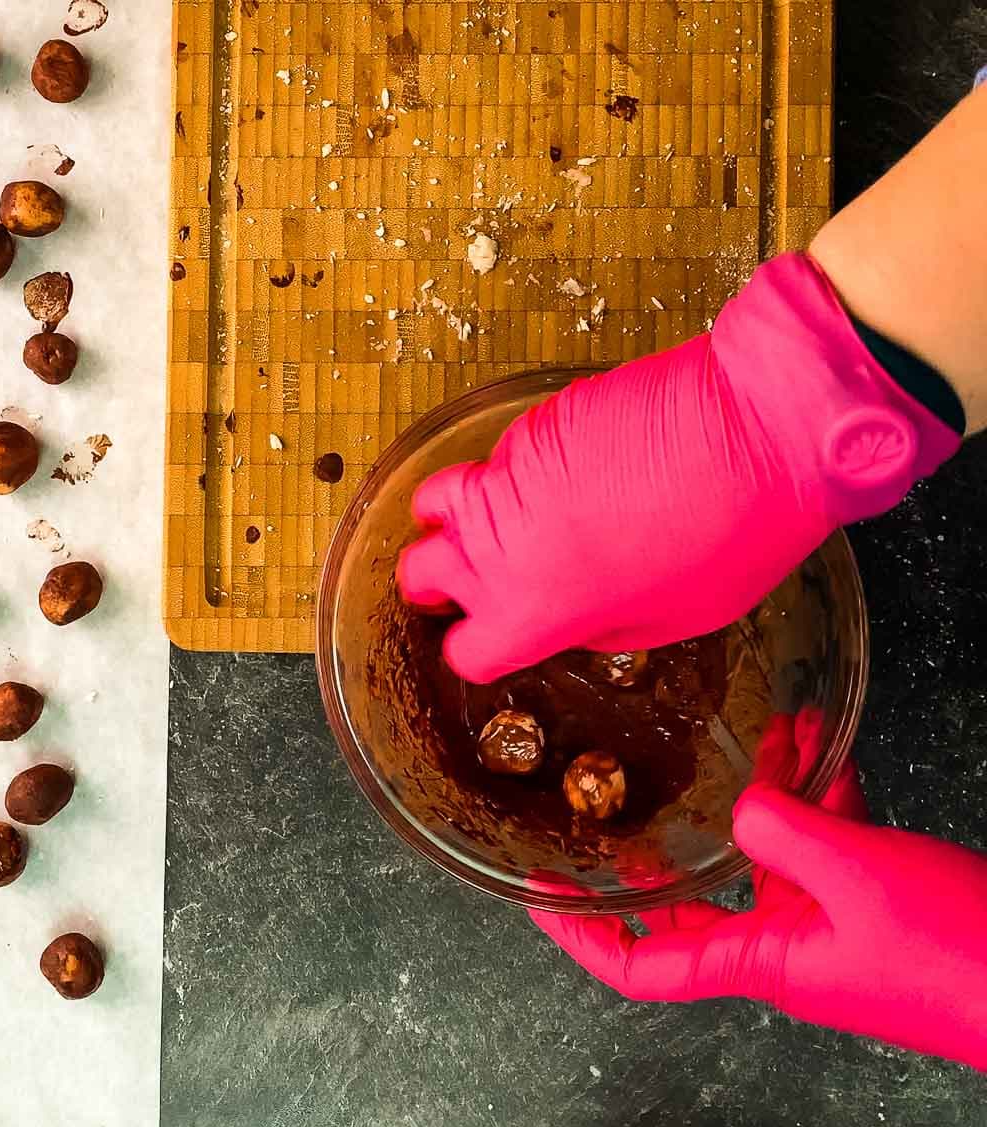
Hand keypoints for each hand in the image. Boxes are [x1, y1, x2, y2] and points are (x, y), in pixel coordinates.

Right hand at [397, 253, 958, 683]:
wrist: (757, 430)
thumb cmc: (732, 538)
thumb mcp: (667, 619)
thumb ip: (593, 626)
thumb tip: (569, 616)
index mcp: (531, 610)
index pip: (464, 649)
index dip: (476, 648)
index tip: (493, 638)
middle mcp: (498, 547)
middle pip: (418, 572)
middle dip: (434, 580)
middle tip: (468, 579)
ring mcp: (506, 478)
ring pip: (438, 501)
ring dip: (455, 518)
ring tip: (497, 519)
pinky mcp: (529, 427)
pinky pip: (497, 459)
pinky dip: (511, 473)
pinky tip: (564, 473)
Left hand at [529, 716, 986, 1069]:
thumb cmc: (963, 957)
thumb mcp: (857, 875)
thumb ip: (783, 830)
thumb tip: (742, 805)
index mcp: (763, 963)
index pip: (639, 969)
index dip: (581, 935)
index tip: (541, 892)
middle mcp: (785, 950)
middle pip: (692, 904)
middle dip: (666, 845)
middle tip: (630, 794)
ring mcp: (827, 927)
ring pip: (764, 860)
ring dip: (758, 799)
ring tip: (757, 738)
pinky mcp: (869, 905)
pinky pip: (822, 848)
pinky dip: (817, 800)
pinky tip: (820, 750)